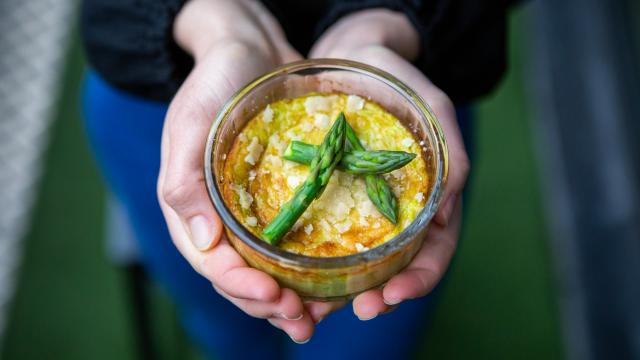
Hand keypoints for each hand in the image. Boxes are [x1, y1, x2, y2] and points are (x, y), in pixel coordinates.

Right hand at [157, 0, 324, 342]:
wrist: (251, 51)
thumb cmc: (215, 83)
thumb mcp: (191, 122)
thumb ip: (185, 182)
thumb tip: (202, 243)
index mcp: (193, 208)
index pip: (212, 262)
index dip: (240, 286)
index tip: (274, 296)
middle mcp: (222, 218)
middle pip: (240, 277)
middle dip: (269, 304)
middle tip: (303, 321)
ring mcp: (253, 212)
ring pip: (267, 270)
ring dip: (290, 300)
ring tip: (318, 318)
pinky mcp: (282, 201)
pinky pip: (293, 244)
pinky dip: (308, 270)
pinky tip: (331, 285)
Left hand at [310, 9, 468, 319]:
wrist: (349, 59)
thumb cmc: (395, 80)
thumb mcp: (431, 106)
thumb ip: (450, 151)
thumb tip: (448, 207)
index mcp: (429, 201)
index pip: (433, 252)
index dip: (418, 280)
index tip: (394, 294)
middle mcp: (397, 215)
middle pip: (396, 270)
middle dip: (381, 295)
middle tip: (360, 309)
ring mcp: (362, 211)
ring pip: (358, 266)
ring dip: (342, 295)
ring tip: (319, 312)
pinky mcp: (330, 203)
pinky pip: (324, 243)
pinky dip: (314, 269)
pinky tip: (296, 283)